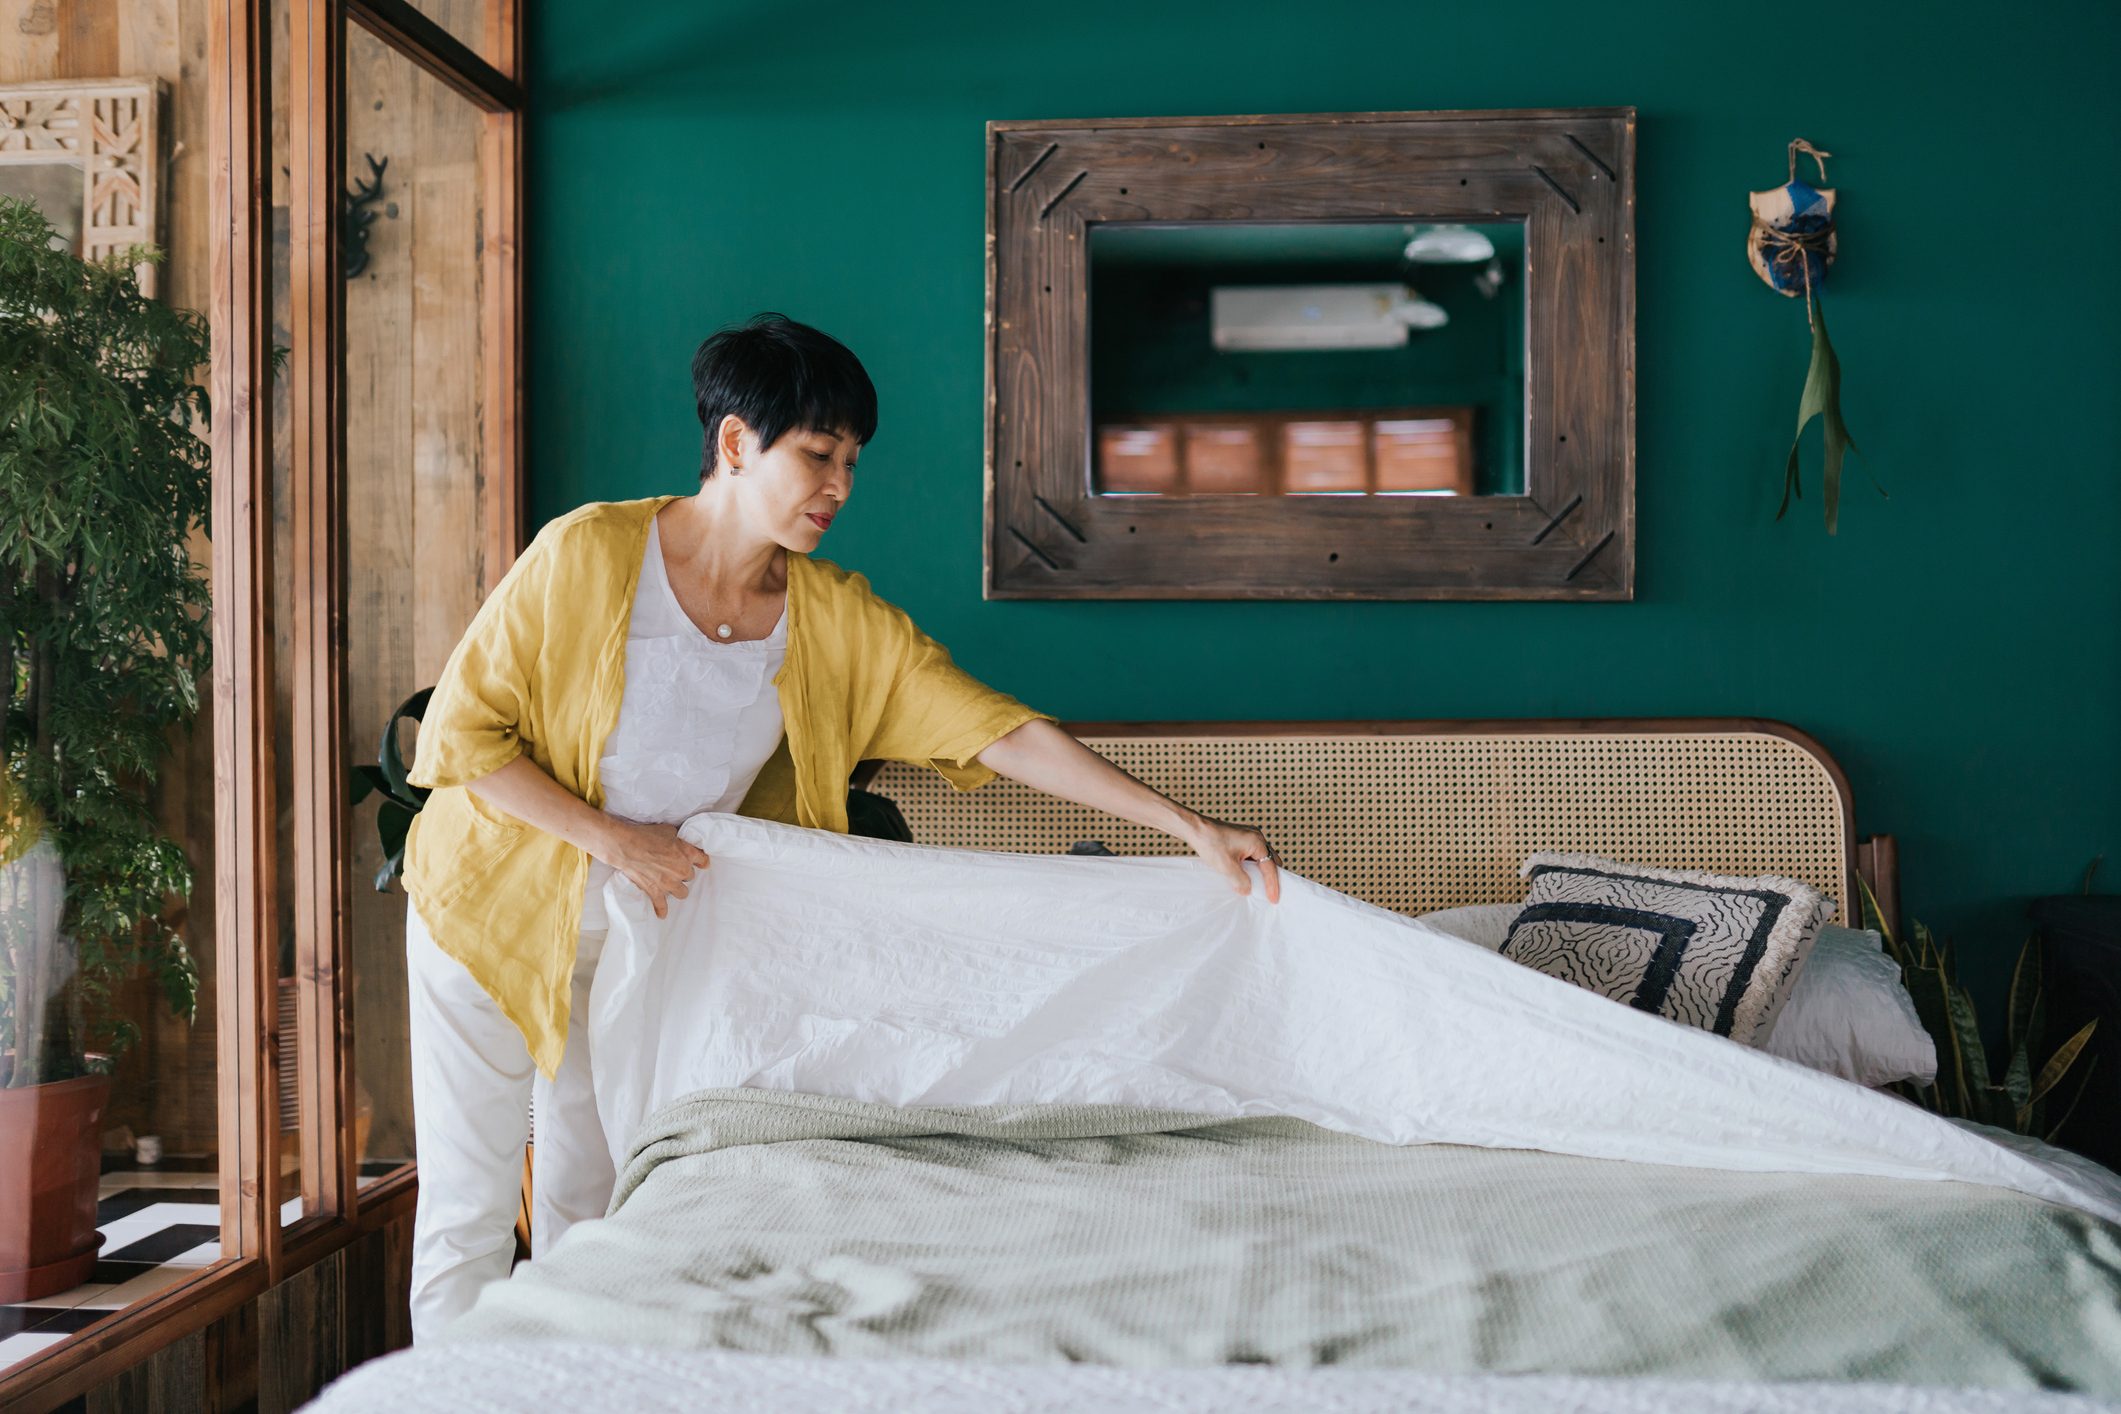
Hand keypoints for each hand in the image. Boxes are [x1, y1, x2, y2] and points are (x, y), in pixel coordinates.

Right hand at [595, 818, 711, 918]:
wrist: (626, 846)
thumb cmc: (646, 835)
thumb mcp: (668, 831)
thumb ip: (679, 840)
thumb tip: (680, 842)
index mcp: (687, 854)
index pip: (703, 861)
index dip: (701, 862)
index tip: (699, 863)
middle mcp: (681, 870)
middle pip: (690, 876)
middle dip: (683, 873)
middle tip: (673, 868)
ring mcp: (669, 883)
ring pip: (682, 893)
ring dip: (678, 889)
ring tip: (671, 886)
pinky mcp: (655, 891)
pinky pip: (662, 906)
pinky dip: (662, 910)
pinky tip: (662, 914)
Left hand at [1180, 812, 1281, 904]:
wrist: (1195, 828)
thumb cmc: (1210, 843)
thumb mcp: (1227, 867)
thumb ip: (1240, 881)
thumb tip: (1247, 891)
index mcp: (1257, 842)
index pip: (1270, 868)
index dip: (1273, 885)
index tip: (1273, 900)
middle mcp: (1256, 837)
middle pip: (1270, 861)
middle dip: (1270, 877)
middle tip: (1269, 894)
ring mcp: (1249, 836)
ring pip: (1261, 858)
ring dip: (1260, 871)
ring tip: (1257, 886)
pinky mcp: (1241, 838)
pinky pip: (1252, 854)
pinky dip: (1252, 865)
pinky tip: (1245, 874)